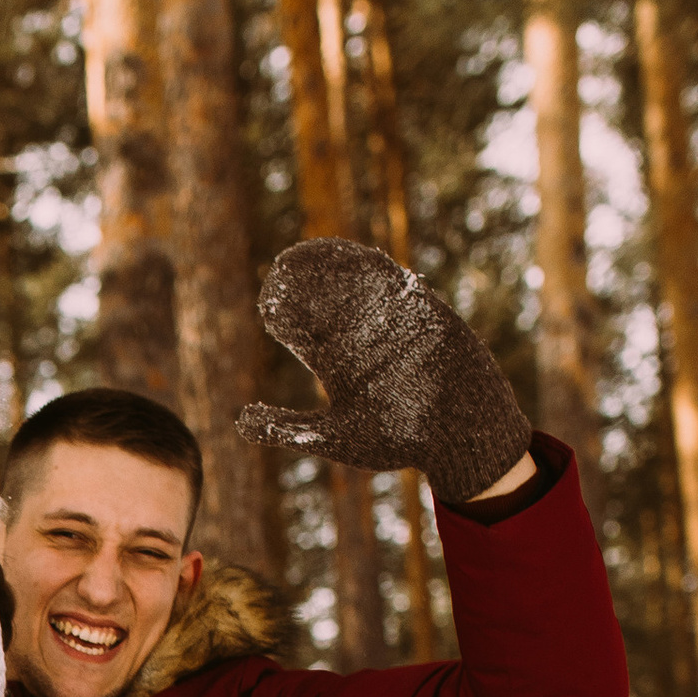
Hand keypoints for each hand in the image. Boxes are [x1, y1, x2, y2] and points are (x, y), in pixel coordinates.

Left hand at [234, 240, 531, 502]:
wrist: (460, 434)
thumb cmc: (398, 441)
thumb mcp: (334, 438)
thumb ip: (286, 429)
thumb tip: (237, 421)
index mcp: (338, 365)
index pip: (301, 331)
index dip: (283, 314)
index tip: (267, 303)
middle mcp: (361, 339)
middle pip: (323, 301)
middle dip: (302, 284)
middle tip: (279, 270)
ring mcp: (391, 323)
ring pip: (355, 286)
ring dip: (332, 268)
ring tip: (305, 255)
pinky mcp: (422, 312)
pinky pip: (395, 283)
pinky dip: (373, 269)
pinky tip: (353, 256)